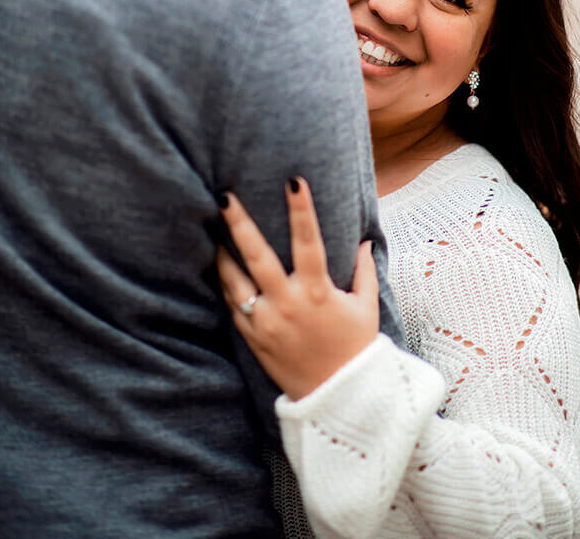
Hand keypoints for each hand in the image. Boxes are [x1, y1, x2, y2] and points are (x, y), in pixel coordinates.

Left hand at [217, 177, 379, 400]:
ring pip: (234, 280)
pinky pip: (231, 304)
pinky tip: (219, 264)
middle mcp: (288, 304)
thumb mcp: (366, 308)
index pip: (308, 241)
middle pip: (257, 256)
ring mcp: (266, 322)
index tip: (293, 180)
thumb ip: (364, 272)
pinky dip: (225, 282)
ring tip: (212, 227)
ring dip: (222, 251)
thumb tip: (365, 240)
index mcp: (318, 292)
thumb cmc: (355, 349)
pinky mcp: (252, 338)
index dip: (301, 210)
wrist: (337, 399)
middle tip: (224, 195)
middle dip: (239, 223)